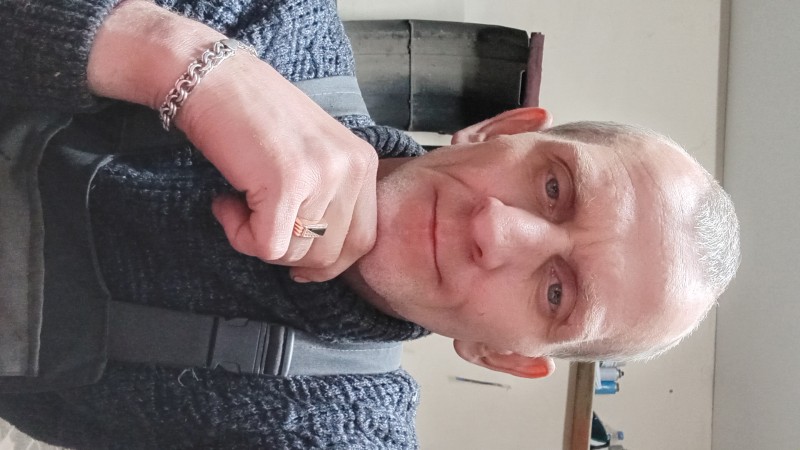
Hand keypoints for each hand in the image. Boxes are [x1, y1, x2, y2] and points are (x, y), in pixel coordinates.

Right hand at [184, 55, 378, 280]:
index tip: (299, 264)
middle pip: (330, 255)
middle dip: (289, 253)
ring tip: (239, 202)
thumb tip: (318, 264)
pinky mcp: (287, 185)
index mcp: (363, 162)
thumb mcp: (312, 155)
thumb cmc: (253, 117)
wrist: (213, 79)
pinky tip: (226, 202)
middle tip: (257, 222)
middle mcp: (351, 169)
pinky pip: (267, 246)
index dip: (328, 263)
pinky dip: (239, 234)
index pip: (364, 240)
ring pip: (296, 254)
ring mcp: (322, 176)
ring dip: (257, 240)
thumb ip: (327, 198)